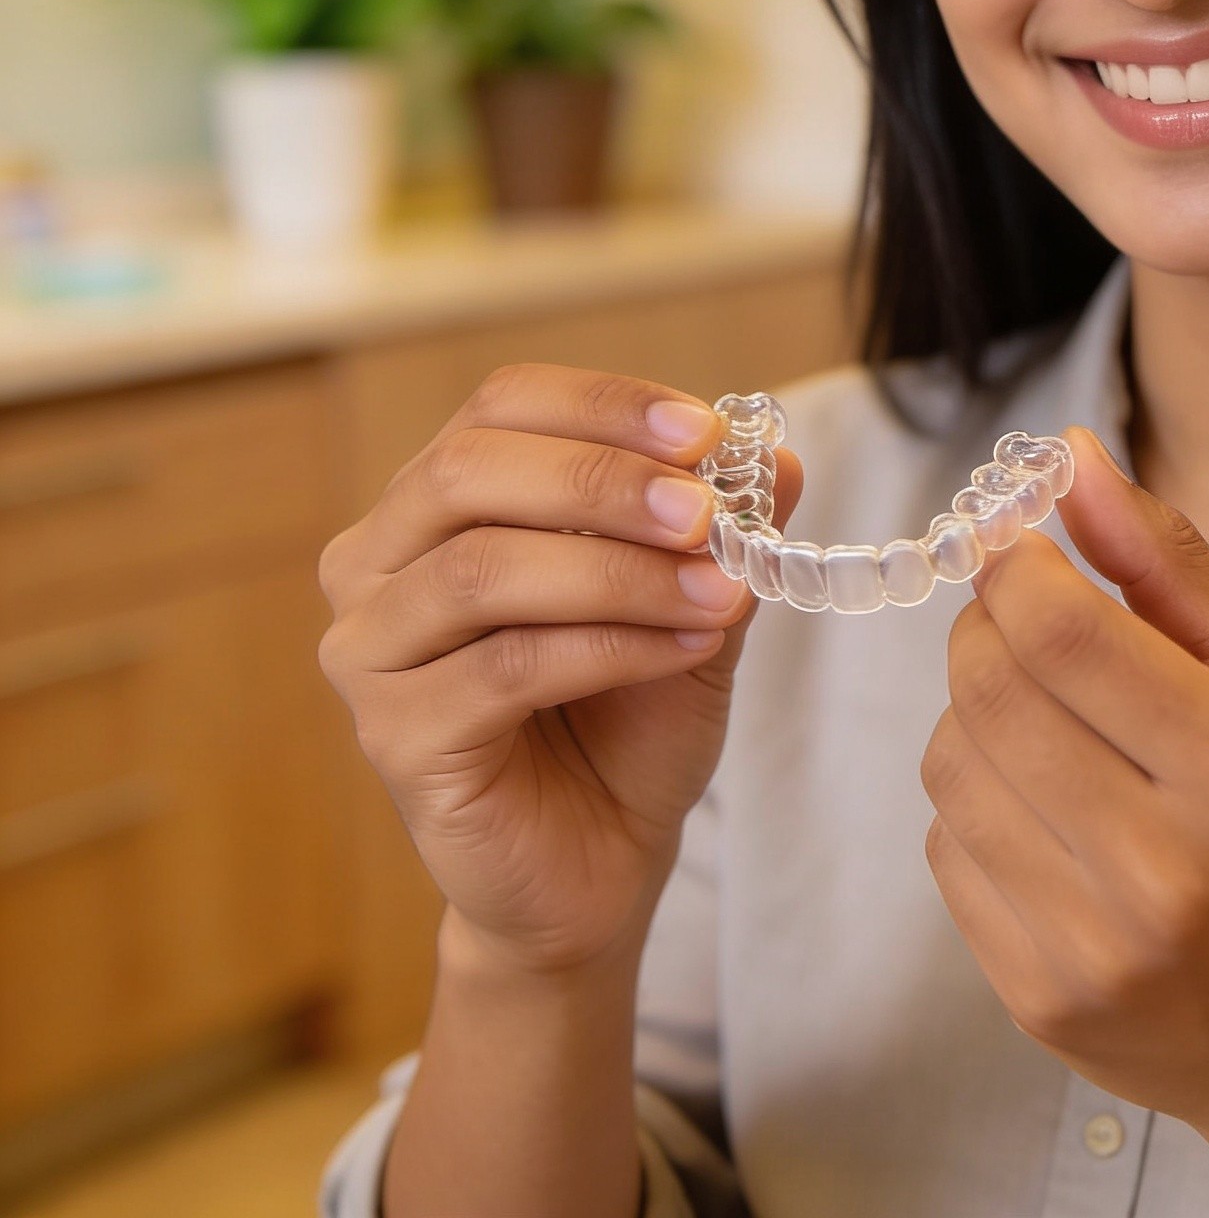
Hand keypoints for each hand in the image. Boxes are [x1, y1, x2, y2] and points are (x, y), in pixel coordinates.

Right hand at [319, 364, 796, 975]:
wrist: (598, 863)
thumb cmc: (626, 720)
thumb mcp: (692, 602)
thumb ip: (720, 529)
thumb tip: (776, 454)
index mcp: (436, 501)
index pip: (500, 406)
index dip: (603, 406)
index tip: (705, 432)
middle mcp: (377, 562)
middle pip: (470, 472)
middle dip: (603, 481)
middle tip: (705, 512)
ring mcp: (370, 652)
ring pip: (482, 570)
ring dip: (619, 572)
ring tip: (720, 592)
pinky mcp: (394, 736)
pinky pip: (504, 667)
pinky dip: (610, 647)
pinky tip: (685, 648)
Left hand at [921, 431, 1208, 1216]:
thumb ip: (1168, 561)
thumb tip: (1069, 456)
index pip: (1063, 633)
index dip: (1015, 566)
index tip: (1020, 546)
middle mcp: (1164, 871)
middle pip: (990, 690)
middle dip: (986, 623)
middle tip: (1023, 618)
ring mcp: (1091, 948)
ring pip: (951, 762)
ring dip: (974, 711)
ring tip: (1044, 718)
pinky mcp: (1036, 999)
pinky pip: (946, 849)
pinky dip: (974, 800)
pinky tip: (1042, 807)